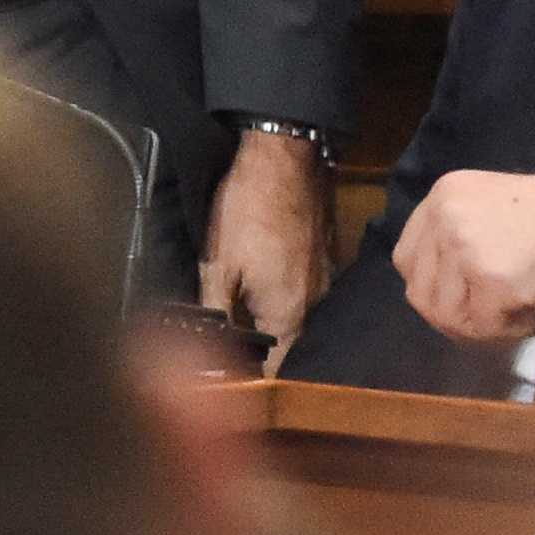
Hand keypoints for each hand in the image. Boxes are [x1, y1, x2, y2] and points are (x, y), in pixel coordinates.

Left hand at [200, 127, 328, 359]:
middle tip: (223, 345)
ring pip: (295, 320)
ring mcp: (324, 283)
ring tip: (237, 314)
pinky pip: (303, 295)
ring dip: (269, 323)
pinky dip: (280, 298)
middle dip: (257, 350)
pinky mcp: (324, 261)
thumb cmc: (250, 207)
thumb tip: (210, 352)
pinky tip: (259, 284)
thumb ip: (216, 312)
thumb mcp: (219, 262)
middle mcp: (315, 307)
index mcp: (289, 315)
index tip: (224, 377)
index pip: (273, 369)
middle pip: (286, 347)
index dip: (248, 377)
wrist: (285, 157)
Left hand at [391, 165, 534, 345]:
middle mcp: (445, 218)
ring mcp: (466, 249)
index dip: (434, 290)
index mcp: (442, 197)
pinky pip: (484, 331)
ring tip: (522, 313)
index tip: (465, 302)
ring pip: (448, 318)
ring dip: (484, 328)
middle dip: (455, 317)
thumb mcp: (493, 212)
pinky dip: (511, 334)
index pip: (406, 259)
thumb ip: (460, 240)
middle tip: (494, 321)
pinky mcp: (494, 282)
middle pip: (420, 293)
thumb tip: (443, 296)